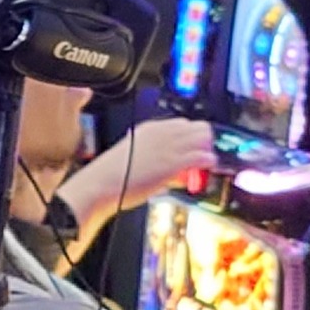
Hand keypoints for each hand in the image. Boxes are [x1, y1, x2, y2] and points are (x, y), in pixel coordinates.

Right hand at [55, 118, 215, 261]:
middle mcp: (161, 133)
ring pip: (202, 137)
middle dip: (203, 140)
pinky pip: (200, 156)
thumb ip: (155, 162)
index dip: (191, 136)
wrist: (100, 185)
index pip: (181, 124)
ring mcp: (167, 147)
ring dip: (208, 149)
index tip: (194, 147)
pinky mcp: (172, 164)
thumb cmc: (113, 177)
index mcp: (149, 129)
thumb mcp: (134, 161)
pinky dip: (208, 160)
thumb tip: (173, 173)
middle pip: (195, 126)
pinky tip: (209, 165)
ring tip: (208, 162)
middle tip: (204, 154)